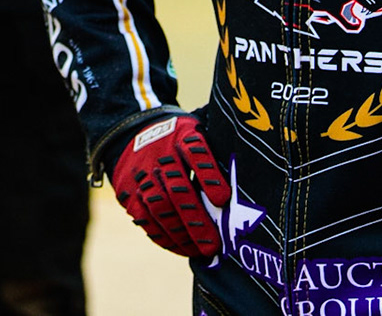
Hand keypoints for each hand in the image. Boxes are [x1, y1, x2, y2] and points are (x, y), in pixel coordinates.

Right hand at [110, 113, 230, 257]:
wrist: (129, 132)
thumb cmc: (178, 139)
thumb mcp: (196, 130)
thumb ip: (217, 147)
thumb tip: (252, 165)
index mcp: (181, 135)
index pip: (195, 153)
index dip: (208, 176)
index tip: (223, 199)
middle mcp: (159, 155)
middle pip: (176, 188)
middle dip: (196, 219)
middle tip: (214, 244)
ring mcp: (142, 175)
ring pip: (159, 207)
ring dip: (180, 233)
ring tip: (200, 251)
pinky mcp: (129, 193)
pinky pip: (145, 219)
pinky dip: (164, 237)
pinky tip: (182, 248)